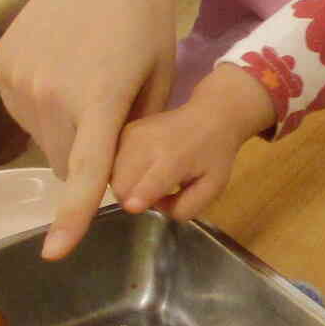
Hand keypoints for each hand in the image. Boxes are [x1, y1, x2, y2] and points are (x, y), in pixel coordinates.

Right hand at [0, 0, 176, 259]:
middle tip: (115, 120)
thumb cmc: (143, 17)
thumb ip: (137, 131)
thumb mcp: (157, 77)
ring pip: (46, 139)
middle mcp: (50, 94)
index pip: (84, 172)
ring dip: (68, 133)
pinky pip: (27, 114)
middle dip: (91, 161)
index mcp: (98, 98)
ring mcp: (19, 81)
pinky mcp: (2, 69)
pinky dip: (47, 110)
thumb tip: (116, 174)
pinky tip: (66, 71)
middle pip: (67, 162)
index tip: (56, 252)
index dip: (71, 216)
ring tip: (90, 83)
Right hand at [109, 63, 276, 226]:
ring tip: (149, 179)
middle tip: (154, 193)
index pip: (151, 181)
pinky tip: (141, 168)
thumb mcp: (212, 188)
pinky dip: (121, 172)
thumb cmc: (212, 156)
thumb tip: (154, 207)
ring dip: (126, 186)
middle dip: (132, 198)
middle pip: (122, 186)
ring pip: (112, 175)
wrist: (207, 117)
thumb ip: (185, 207)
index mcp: (174, 160)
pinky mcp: (124, 131)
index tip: (133, 207)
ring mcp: (132, 135)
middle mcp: (148, 145)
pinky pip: (112, 163)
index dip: (139, 198)